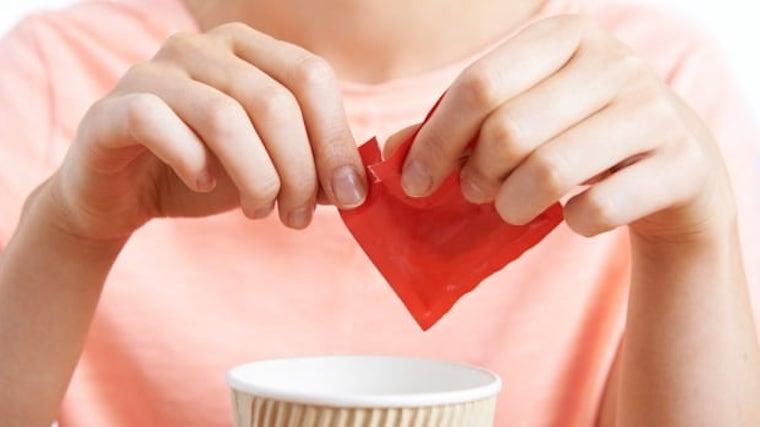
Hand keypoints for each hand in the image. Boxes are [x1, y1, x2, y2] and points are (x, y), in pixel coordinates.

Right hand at [45, 23, 366, 240]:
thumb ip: (311, 165)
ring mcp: (154, 71)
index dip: (336, 139)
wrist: (121, 192)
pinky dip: (193, 164)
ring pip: (225, 117)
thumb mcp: (268, 167)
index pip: (311, 77)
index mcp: (248, 50)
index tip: (349, 195)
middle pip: (275, 102)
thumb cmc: (203, 172)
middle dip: (299, 170)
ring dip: (256, 177)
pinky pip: (161, 125)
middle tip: (298, 217)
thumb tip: (355, 184)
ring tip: (260, 212)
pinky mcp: (115, 106)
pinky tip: (204, 185)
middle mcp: (202, 47)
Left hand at [400, 15, 734, 242]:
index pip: (479, 85)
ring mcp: (654, 111)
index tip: (414, 180)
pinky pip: (597, 209)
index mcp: (566, 37)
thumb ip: (459, 128)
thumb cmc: (579, 136)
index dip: (435, 140)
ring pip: (548, 172)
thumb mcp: (523, 117)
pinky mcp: (680, 164)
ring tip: (511, 208)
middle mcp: (614, 62)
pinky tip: (573, 215)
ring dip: (513, 205)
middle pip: (507, 132)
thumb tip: (392, 156)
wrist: (675, 166)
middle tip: (473, 192)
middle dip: (475, 176)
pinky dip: (573, 223)